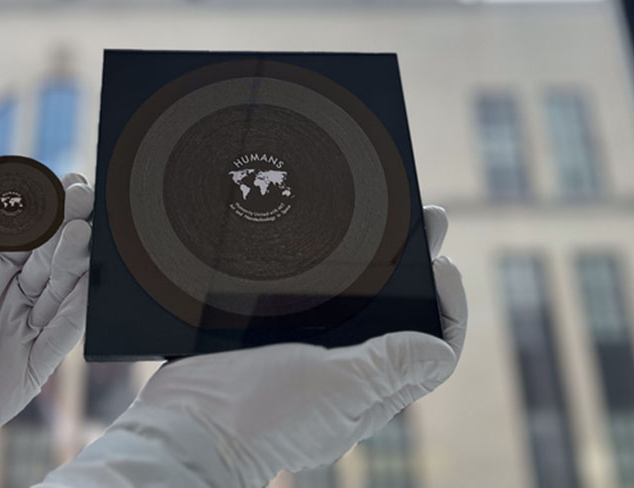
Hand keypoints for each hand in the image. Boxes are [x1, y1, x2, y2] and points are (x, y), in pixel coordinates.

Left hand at [0, 174, 92, 487]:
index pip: (28, 233)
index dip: (47, 209)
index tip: (66, 181)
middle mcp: (11, 299)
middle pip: (52, 258)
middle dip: (71, 225)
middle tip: (83, 196)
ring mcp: (22, 334)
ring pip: (63, 293)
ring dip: (77, 264)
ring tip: (84, 234)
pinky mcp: (28, 372)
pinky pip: (60, 339)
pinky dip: (77, 314)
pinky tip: (87, 290)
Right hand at [44, 206, 465, 487]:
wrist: (184, 420)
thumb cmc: (259, 417)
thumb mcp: (333, 387)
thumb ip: (386, 366)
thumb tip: (440, 349)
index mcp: (370, 391)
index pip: (431, 350)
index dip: (449, 307)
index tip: (442, 265)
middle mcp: (346, 373)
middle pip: (400, 315)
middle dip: (419, 265)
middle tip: (428, 217)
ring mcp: (309, 352)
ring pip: (359, 300)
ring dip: (380, 259)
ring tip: (392, 213)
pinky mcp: (273, 335)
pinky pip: (314, 298)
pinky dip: (330, 267)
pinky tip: (329, 239)